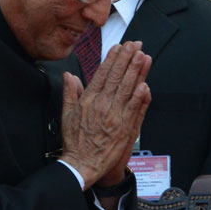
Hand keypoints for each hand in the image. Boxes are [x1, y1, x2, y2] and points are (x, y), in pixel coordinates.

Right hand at [60, 41, 151, 187]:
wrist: (81, 164)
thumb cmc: (75, 142)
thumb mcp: (66, 114)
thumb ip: (70, 93)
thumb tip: (69, 76)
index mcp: (88, 100)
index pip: (102, 74)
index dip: (112, 59)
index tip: (119, 47)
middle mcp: (101, 105)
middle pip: (116, 77)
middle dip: (126, 59)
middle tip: (134, 45)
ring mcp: (113, 116)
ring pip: (127, 89)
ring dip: (136, 71)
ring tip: (142, 56)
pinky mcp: (123, 128)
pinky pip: (133, 109)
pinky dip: (139, 96)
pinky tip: (144, 84)